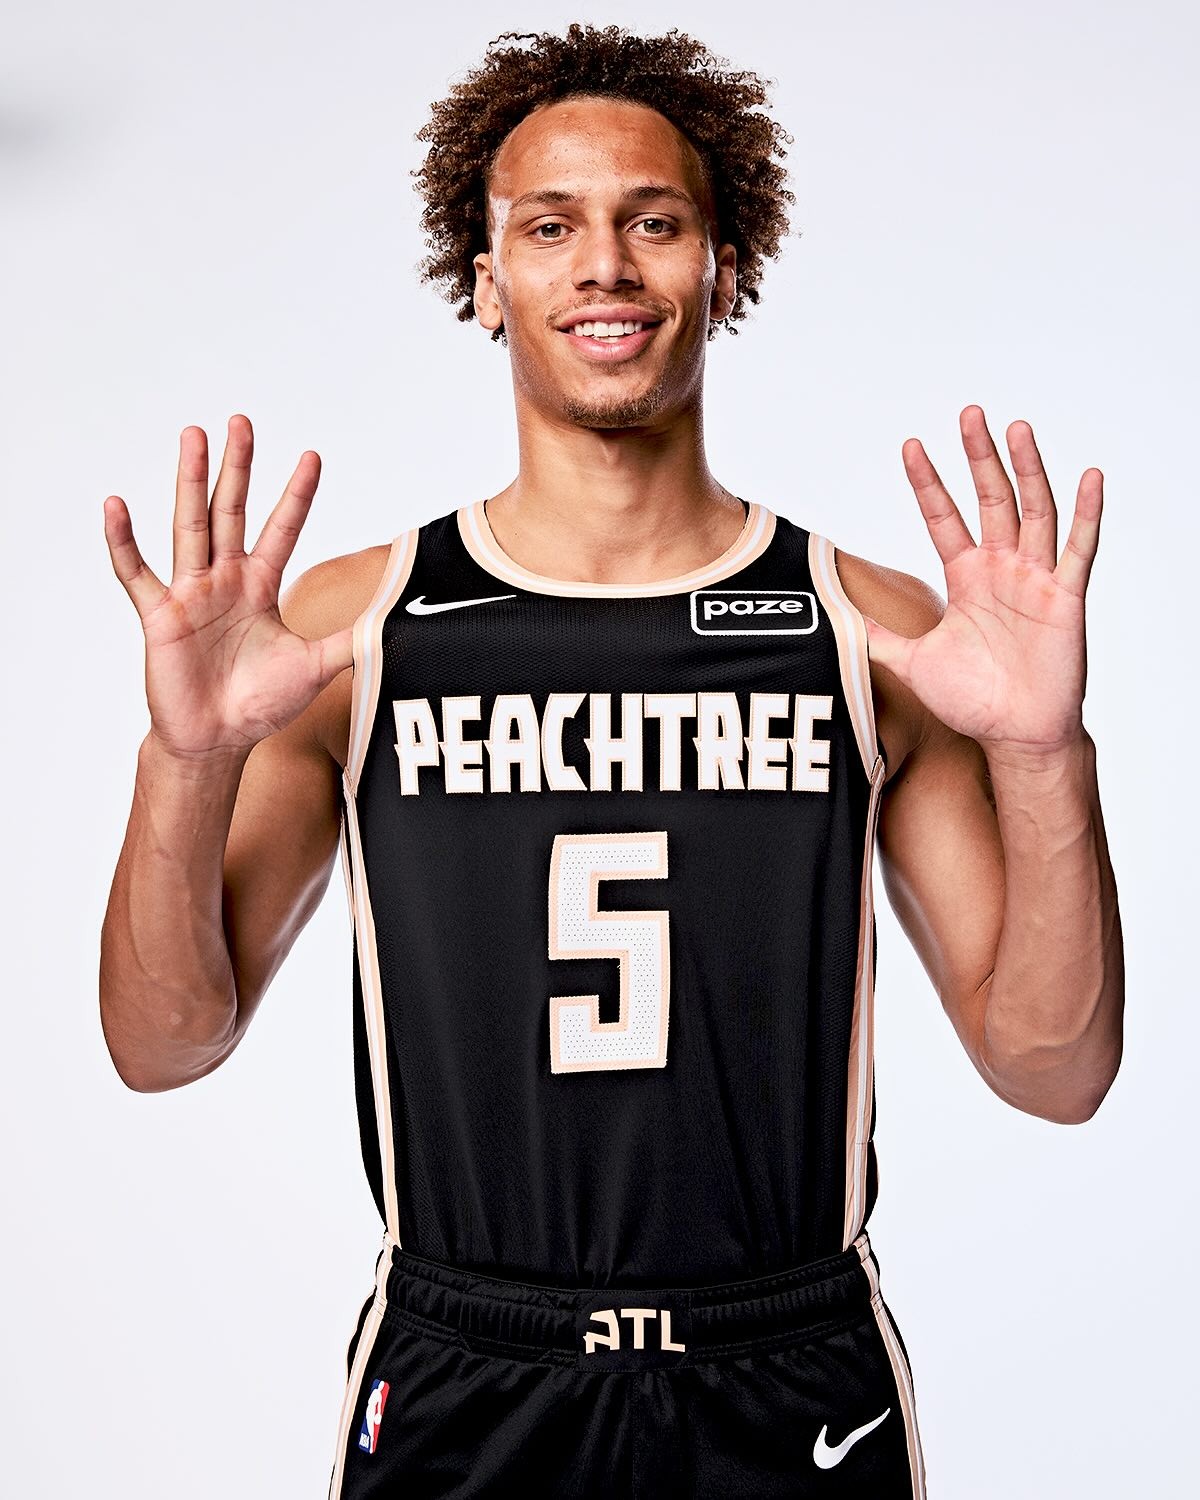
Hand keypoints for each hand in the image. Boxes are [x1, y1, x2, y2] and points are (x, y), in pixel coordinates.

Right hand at [104, 415, 352, 762]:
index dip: (297, 494)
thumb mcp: (314, 668)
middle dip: (238, 466)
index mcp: (261, 587)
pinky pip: (138, 573)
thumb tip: (395, 627)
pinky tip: (116, 505)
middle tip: (241, 421)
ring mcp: (191, 594)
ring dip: (190, 480)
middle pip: (232, 510)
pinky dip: (124, 541)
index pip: (283, 529)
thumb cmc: (260, 704)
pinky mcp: (161, 616)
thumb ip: (350, 642)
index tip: (313, 456)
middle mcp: (226, 580)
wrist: (217, 741)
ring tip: (192, 436)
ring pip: (190, 525)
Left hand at [864, 405, 1102, 757]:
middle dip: (978, 457)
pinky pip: (1078, 549)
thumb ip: (880, 636)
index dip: (928, 483)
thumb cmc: (973, 701)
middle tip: (968, 413)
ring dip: (1027, 469)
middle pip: (990, 499)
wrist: (1015, 736)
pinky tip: (1089, 476)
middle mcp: (1001, 569)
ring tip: (1016, 428)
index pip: (943, 517)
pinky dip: (1087, 513)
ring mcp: (1035, 579)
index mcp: (966, 577)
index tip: (910, 446)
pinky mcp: (1065, 598)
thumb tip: (838, 621)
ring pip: (1034, 511)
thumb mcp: (913, 663)